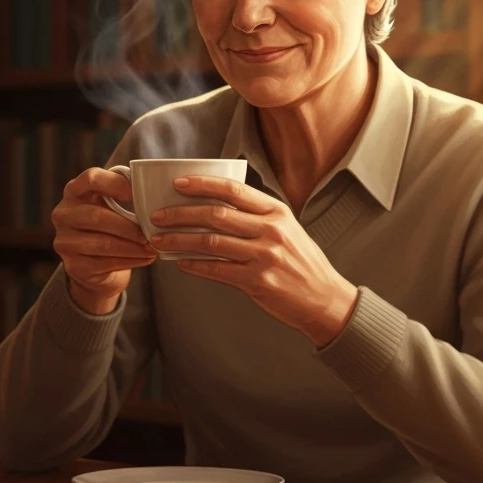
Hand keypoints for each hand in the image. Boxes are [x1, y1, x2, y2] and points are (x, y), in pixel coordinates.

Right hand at [51, 168, 158, 314]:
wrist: (94, 265)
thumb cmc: (108, 226)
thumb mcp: (111, 204)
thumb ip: (123, 192)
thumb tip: (152, 190)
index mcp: (74, 191)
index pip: (91, 179)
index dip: (116, 183)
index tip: (136, 193)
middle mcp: (64, 214)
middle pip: (97, 216)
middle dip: (128, 226)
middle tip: (150, 233)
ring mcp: (65, 241)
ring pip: (103, 243)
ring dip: (133, 246)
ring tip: (152, 247)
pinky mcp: (74, 265)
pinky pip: (106, 263)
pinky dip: (130, 260)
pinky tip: (145, 258)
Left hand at [149, 176, 358, 346]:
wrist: (325, 298)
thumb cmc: (301, 261)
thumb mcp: (286, 228)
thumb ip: (256, 215)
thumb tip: (214, 205)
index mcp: (276, 211)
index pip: (233, 189)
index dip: (202, 184)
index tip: (178, 184)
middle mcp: (271, 230)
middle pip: (215, 214)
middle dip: (180, 214)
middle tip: (157, 216)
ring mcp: (265, 256)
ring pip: (210, 242)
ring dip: (179, 241)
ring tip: (159, 240)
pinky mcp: (258, 282)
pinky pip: (217, 270)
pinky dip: (194, 266)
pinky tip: (180, 263)